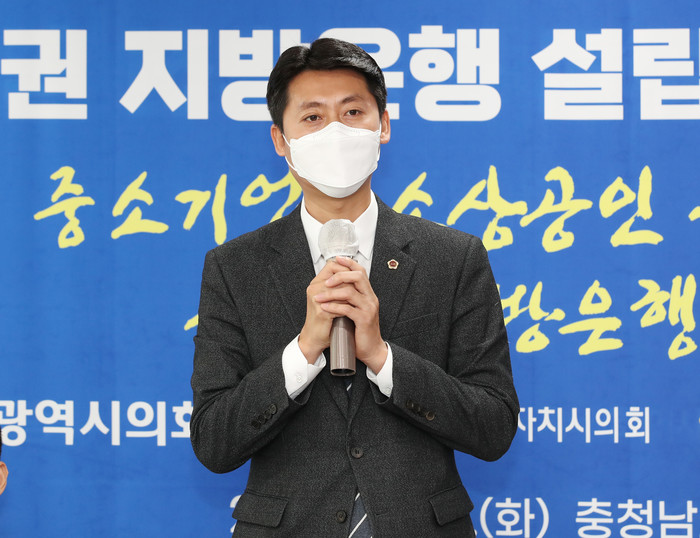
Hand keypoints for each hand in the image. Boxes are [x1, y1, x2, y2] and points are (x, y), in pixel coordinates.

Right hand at [298, 261, 350, 362]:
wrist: (314, 338)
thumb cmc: (323, 320)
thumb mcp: (330, 299)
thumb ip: (338, 287)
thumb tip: (354, 276)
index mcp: (316, 284)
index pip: (332, 265)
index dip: (346, 267)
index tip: (355, 274)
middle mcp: (314, 289)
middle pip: (338, 275)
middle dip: (352, 282)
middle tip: (359, 289)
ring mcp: (317, 300)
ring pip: (342, 289)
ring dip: (352, 296)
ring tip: (357, 301)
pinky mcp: (322, 312)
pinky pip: (341, 305)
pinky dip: (349, 308)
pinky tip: (352, 312)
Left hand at [313, 256, 387, 373]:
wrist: (371, 349)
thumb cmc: (361, 331)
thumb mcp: (356, 310)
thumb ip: (350, 298)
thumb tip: (335, 285)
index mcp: (368, 294)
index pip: (361, 271)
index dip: (349, 263)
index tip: (337, 259)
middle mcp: (370, 298)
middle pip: (358, 276)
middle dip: (340, 275)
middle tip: (326, 281)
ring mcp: (368, 308)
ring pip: (350, 292)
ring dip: (331, 293)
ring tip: (319, 297)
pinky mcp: (364, 319)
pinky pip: (347, 309)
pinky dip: (333, 307)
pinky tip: (324, 308)